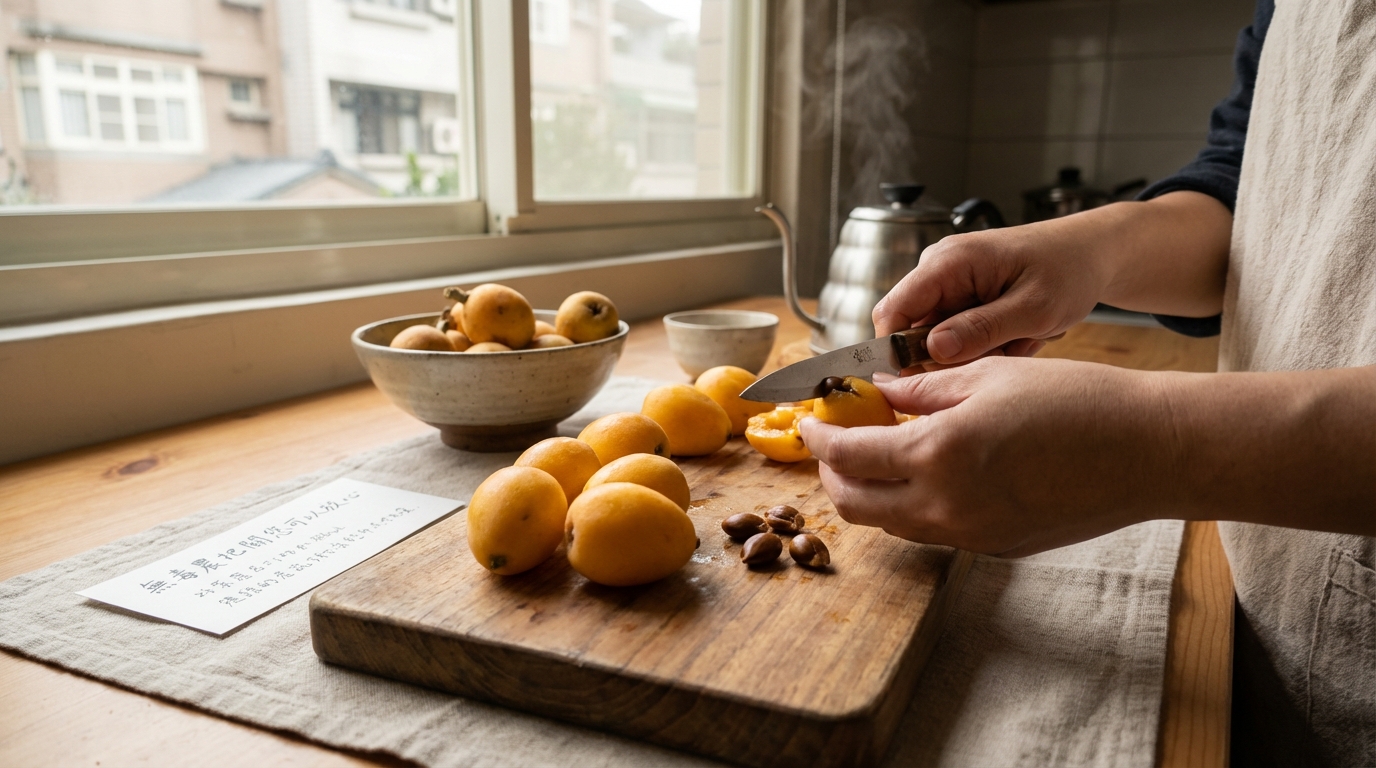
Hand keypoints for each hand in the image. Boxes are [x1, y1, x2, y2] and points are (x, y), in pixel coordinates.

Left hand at [799, 357, 1176, 556]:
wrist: (1150, 451)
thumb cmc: (1078, 402)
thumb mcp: (988, 378)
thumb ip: (922, 388)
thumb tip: (879, 389)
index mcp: (937, 456)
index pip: (849, 456)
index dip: (821, 437)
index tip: (810, 421)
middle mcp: (945, 507)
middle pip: (856, 505)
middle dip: (833, 473)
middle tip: (835, 441)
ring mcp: (970, 535)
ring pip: (892, 523)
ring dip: (870, 491)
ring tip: (878, 452)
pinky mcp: (995, 547)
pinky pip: (933, 531)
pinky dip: (912, 504)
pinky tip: (927, 471)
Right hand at [872, 192, 1233, 366]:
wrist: (1091, 253)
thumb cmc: (1068, 270)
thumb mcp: (1033, 308)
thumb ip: (982, 329)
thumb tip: (932, 351)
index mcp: (949, 262)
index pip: (892, 312)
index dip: (897, 351)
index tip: (929, 380)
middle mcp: (938, 269)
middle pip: (912, 331)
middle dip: (952, 355)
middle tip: (1004, 350)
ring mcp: (947, 284)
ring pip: (936, 339)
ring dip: (974, 352)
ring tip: (1017, 339)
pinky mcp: (959, 297)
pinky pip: (954, 336)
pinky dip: (983, 346)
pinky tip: (1015, 336)